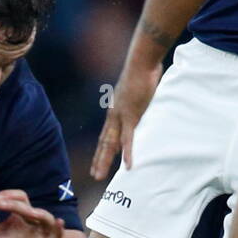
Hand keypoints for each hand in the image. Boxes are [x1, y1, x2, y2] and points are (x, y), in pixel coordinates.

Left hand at [0, 189, 63, 237]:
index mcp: (20, 219)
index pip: (20, 198)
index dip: (10, 195)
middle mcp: (32, 224)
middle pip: (29, 207)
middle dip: (15, 204)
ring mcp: (42, 235)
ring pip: (45, 218)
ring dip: (34, 212)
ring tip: (23, 212)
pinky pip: (58, 236)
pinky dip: (59, 229)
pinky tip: (59, 223)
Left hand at [90, 60, 162, 180]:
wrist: (141, 62)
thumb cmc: (142, 72)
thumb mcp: (136, 91)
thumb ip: (136, 101)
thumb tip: (141, 103)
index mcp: (115, 110)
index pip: (106, 134)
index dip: (102, 149)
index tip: (98, 162)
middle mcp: (114, 115)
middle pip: (105, 142)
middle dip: (99, 160)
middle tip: (94, 175)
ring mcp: (121, 116)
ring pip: (111, 144)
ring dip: (105, 161)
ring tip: (100, 176)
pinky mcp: (132, 116)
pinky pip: (128, 139)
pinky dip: (127, 153)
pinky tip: (127, 166)